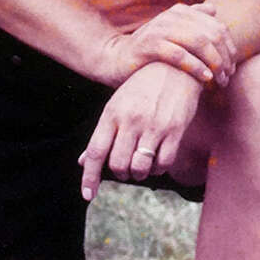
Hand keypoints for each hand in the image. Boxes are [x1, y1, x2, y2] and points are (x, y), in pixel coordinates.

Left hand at [78, 62, 202, 200]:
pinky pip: (163, 163)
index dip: (90, 176)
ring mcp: (153, 125)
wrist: (175, 65)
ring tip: (141, 164)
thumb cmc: (142, 87)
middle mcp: (131, 120)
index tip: (88, 195)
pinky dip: (158, 168)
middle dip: (120, 173)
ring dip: (139, 173)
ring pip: (140, 167)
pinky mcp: (175, 129)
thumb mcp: (117, 104)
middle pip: (118, 164)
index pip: (96, 151)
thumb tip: (84, 161)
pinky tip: (157, 160)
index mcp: (112, 113)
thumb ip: (103, 134)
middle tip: (126, 168)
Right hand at [98, 3, 236, 87]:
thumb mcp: (172, 33)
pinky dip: (195, 66)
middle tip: (227, 76)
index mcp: (180, 12)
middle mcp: (171, 16)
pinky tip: (204, 79)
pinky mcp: (149, 45)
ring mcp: (159, 29)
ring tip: (219, 80)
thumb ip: (192, 20)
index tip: (232, 68)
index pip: (217, 27)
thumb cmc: (151, 50)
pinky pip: (179, 54)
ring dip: (213, 63)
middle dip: (224, 57)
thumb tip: (214, 10)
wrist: (116, 59)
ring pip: (198, 42)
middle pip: (211, 34)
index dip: (229, 48)